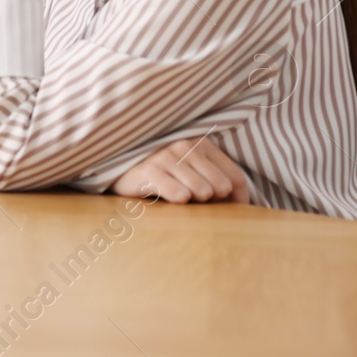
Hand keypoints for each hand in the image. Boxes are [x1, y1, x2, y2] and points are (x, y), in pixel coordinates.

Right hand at [111, 136, 250, 204]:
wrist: (113, 162)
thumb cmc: (156, 168)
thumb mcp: (187, 165)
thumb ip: (212, 176)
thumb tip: (242, 205)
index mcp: (200, 143)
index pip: (235, 176)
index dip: (240, 199)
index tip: (236, 213)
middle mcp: (185, 146)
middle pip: (220, 187)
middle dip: (212, 201)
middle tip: (194, 202)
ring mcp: (166, 156)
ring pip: (202, 191)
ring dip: (193, 201)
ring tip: (178, 196)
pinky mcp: (149, 170)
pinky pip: (180, 195)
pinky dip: (177, 200)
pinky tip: (167, 198)